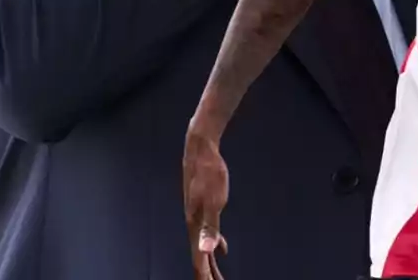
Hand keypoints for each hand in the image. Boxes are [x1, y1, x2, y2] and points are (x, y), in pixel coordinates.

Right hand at [183, 128, 229, 279]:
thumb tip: (205, 251)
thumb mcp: (214, 201)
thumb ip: (210, 228)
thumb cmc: (209, 173)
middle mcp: (194, 224)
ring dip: (211, 263)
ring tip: (218, 278)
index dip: (204, 277)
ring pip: (204, 247)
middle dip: (208, 274)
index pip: (198, 260)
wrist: (200, 149)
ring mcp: (198, 216)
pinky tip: (223, 249)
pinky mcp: (204, 207)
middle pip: (200, 257)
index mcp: (195, 226)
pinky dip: (216, 245)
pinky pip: (209, 233)